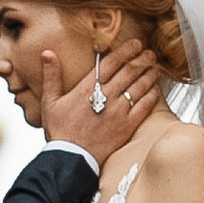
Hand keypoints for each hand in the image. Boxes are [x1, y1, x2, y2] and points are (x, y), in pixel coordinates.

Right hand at [40, 40, 162, 168]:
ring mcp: (118, 112)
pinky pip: (144, 107)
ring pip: (139, 87)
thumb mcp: (49, 102)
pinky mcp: (126, 126)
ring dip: (149, 75)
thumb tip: (47, 53)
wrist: (71, 158)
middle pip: (129, 72)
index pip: (111, 63)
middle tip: (150, 53)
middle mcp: (106, 97)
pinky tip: (156, 89)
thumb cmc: (59, 130)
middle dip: (142, 60)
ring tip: (155, 67)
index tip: (136, 44)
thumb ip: (51, 76)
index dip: (125, 51)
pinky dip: (152, 96)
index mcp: (87, 88)